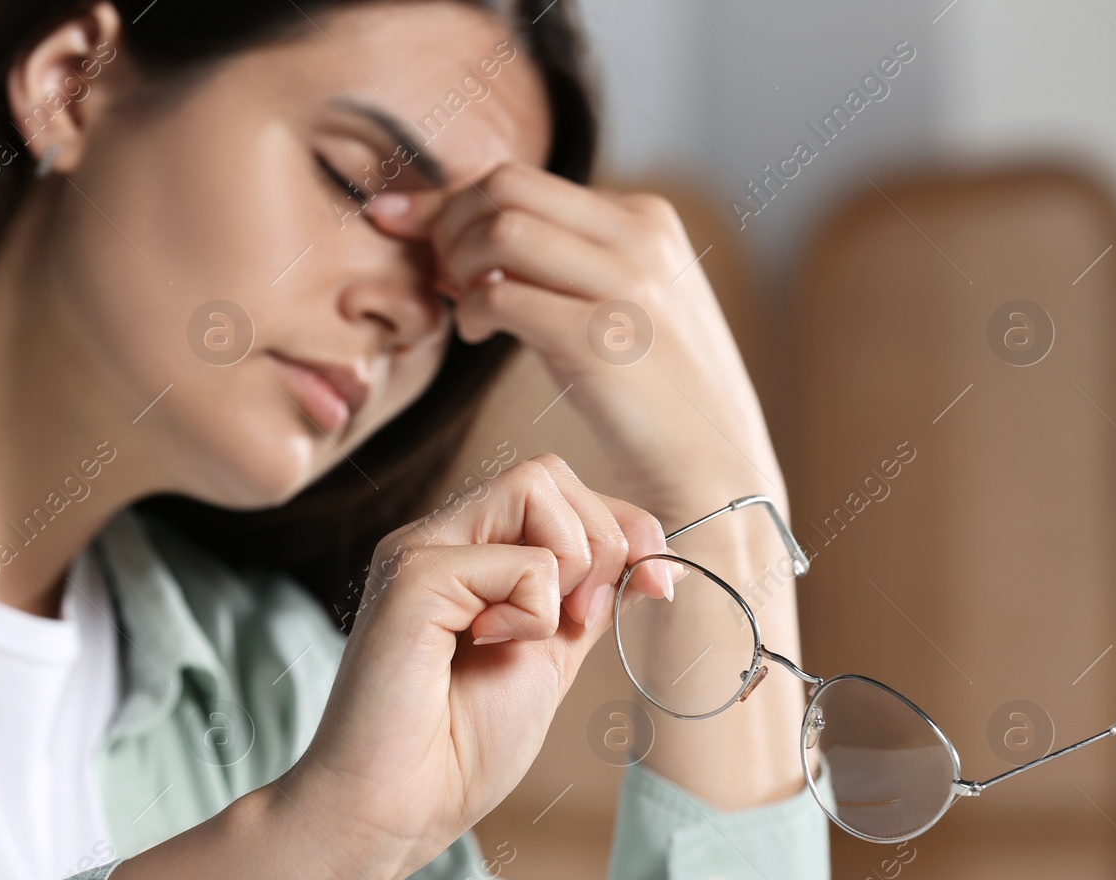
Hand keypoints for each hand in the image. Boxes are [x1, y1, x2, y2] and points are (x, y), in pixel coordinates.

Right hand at [277, 455, 671, 879]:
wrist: (391, 812)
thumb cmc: (455, 750)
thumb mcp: (548, 660)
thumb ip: (583, 604)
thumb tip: (644, 556)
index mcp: (466, 555)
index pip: (556, 490)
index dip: (622, 526)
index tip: (657, 586)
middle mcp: (437, 540)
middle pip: (549, 473)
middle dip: (603, 540)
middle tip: (584, 619)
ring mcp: (420, 551)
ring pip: (536, 485)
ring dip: (571, 565)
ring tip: (532, 634)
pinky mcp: (413, 577)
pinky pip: (521, 559)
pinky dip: (534, 612)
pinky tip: (488, 650)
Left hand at [367, 163, 786, 530]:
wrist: (714, 465)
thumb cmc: (649, 390)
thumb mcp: (617, 299)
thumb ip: (559, 257)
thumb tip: (456, 224)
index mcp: (643, 217)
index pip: (522, 178)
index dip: (449, 201)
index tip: (402, 223)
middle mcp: (640, 237)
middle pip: (504, 188)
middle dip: (448, 225)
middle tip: (441, 277)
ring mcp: (625, 286)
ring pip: (501, 229)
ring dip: (458, 265)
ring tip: (463, 307)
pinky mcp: (602, 340)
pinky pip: (504, 296)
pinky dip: (471, 310)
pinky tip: (475, 334)